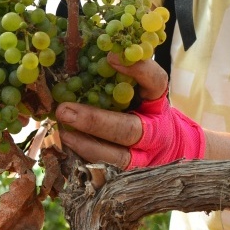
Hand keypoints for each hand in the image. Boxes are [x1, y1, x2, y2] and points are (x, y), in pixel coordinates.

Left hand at [55, 53, 204, 168]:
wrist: (167, 147)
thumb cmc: (144, 109)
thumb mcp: (139, 89)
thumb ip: (120, 74)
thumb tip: (90, 54)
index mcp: (157, 101)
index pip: (155, 82)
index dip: (137, 70)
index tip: (110, 57)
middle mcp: (154, 131)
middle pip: (129, 131)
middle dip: (96, 122)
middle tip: (65, 110)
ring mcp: (143, 158)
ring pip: (116, 158)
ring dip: (86, 144)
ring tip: (62, 131)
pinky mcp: (128, 175)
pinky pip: (104, 170)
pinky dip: (83, 158)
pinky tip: (66, 144)